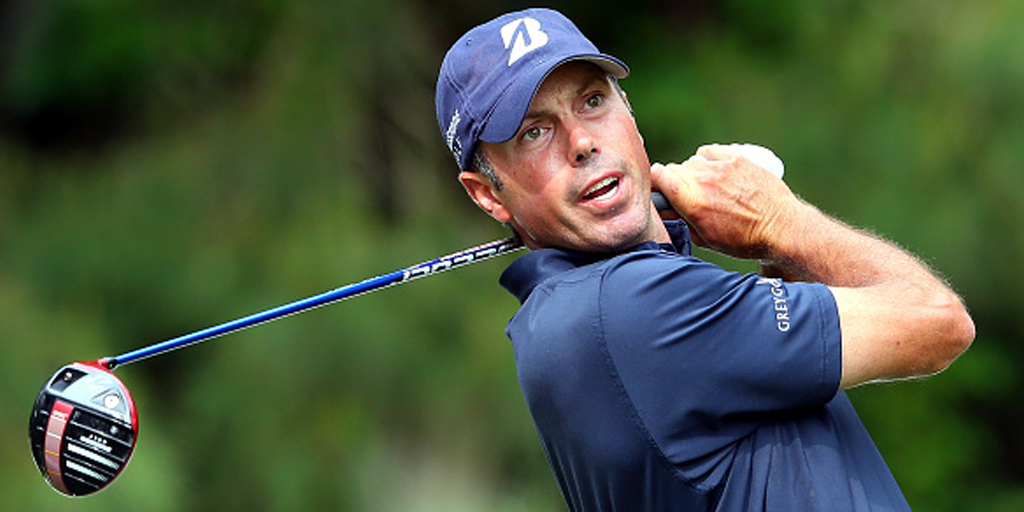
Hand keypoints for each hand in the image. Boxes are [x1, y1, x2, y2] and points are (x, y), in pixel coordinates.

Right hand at [650, 144, 799, 259]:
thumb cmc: (744, 239)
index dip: (654, 184)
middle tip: (686, 197)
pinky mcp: (736, 158)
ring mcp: (721, 166)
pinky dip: (707, 160)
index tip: (659, 193)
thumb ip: (682, 221)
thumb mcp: (706, 239)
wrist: (780, 228)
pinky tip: (714, 171)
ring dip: (692, 173)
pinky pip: (709, 152)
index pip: (657, 175)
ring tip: (706, 188)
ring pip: (691, 162)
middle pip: (673, 169)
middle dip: (674, 182)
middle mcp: (703, 179)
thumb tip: (668, 210)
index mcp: (691, 201)